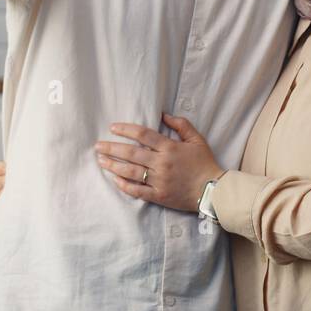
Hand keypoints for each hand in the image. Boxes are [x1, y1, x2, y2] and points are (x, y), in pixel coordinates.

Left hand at [95, 113, 223, 211]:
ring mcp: (158, 181)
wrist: (213, 190)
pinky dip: (124, 186)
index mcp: (169, 147)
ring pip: (130, 172)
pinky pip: (137, 191)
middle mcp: (161, 163)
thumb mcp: (197, 139)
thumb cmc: (204, 163)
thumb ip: (181, 124)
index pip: (142, 134)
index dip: (126, 129)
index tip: (112, 127)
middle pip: (131, 153)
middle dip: (112, 148)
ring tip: (101, 160)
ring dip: (113, 165)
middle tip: (97, 145)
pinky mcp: (158, 196)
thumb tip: (163, 114)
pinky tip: (114, 180)